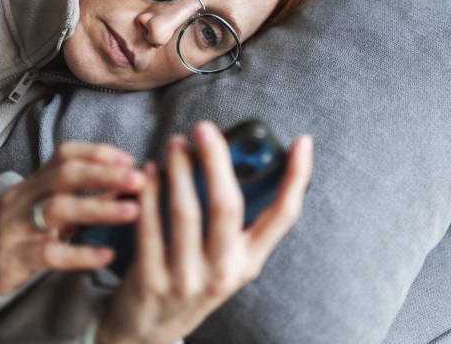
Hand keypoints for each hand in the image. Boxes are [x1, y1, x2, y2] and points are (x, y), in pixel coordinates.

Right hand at [0, 142, 145, 294]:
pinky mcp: (12, 260)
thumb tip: (130, 184)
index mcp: (34, 182)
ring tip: (133, 212)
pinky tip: (107, 255)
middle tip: (139, 179)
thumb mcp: (50, 211)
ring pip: (56, 210)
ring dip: (99, 208)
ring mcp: (15, 228)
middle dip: (104, 174)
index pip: (65, 154)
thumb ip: (87, 198)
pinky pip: (48, 254)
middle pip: (63, 175)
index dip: (98, 152)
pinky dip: (80, 254)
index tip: (130, 159)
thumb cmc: (22, 233)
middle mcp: (23, 198)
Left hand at [96, 120, 312, 343]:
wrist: (149, 329)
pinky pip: (150, 226)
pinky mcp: (152, 281)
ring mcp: (187, 279)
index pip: (284, 217)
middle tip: (205, 128)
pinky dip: (149, 192)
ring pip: (186, 211)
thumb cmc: (190, 278)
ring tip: (175, 143)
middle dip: (217, 159)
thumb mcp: (222, 257)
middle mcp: (224, 272)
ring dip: (179, 169)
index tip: (302, 141)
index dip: (297, 178)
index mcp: (249, 262)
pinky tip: (149, 171)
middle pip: (227, 205)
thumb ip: (231, 218)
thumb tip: (232, 158)